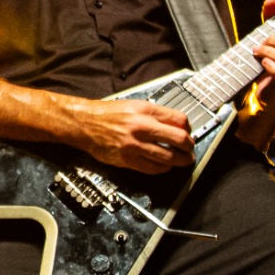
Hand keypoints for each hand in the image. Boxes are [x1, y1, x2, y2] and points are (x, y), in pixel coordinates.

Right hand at [74, 97, 193, 174]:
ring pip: (168, 157)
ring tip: (181, 161)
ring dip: (180, 161)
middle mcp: (142, 127)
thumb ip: (154, 114)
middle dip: (189, 147)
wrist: (84, 123)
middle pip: (179, 139)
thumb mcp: (133, 105)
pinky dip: (163, 168)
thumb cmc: (107, 114)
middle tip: (190, 150)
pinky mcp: (127, 159)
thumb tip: (175, 125)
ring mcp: (135, 144)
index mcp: (145, 110)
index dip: (189, 129)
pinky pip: (153, 168)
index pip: (179, 120)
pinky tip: (164, 166)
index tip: (188, 133)